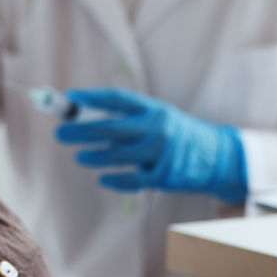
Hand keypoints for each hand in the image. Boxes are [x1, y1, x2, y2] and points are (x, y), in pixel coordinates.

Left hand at [54, 87, 246, 203]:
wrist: (215, 156)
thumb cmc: (175, 132)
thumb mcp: (157, 115)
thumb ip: (127, 117)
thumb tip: (83, 116)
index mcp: (153, 109)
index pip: (117, 99)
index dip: (91, 98)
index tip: (70, 97)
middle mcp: (157, 128)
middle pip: (111, 129)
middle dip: (82, 130)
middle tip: (61, 132)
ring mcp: (160, 153)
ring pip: (118, 156)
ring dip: (94, 156)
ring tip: (78, 156)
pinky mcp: (164, 176)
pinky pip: (132, 179)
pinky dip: (115, 179)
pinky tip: (102, 178)